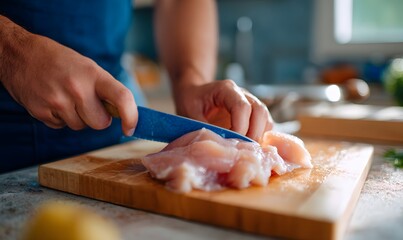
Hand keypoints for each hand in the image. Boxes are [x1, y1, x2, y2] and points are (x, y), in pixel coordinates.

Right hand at [1, 31, 136, 135]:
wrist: (21, 54)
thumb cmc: (61, 62)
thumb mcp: (88, 68)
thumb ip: (104, 89)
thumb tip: (121, 114)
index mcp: (93, 74)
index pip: (122, 98)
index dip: (131, 116)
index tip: (131, 128)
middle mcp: (77, 88)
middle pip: (99, 123)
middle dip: (97, 118)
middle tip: (87, 103)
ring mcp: (57, 101)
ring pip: (79, 126)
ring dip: (76, 117)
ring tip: (65, 96)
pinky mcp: (41, 112)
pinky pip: (60, 126)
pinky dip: (59, 118)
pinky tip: (52, 100)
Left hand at [173, 79, 273, 140]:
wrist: (194, 93)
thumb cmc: (190, 101)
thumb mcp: (189, 113)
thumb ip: (203, 127)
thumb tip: (217, 145)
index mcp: (226, 89)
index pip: (242, 107)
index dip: (240, 127)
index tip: (232, 143)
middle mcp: (242, 94)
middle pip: (260, 111)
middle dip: (254, 134)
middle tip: (241, 151)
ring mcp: (250, 103)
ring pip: (265, 118)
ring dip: (259, 136)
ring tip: (244, 150)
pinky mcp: (253, 114)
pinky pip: (265, 125)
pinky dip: (261, 138)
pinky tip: (247, 148)